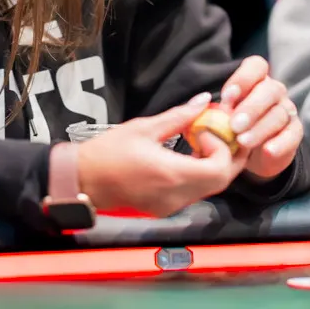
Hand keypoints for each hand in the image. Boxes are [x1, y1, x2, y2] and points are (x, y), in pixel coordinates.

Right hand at [75, 93, 247, 217]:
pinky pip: (194, 193)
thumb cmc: (108, 152)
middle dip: (227, 157)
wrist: (83, 181)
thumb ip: (179, 116)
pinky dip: (199, 175)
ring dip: (214, 165)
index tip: (205, 129)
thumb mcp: (144, 128)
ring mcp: (172, 206)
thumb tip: (204, 100)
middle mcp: (176, 196)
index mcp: (172, 174)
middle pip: (221, 182)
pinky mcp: (165, 209)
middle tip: (219, 134)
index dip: (222, 146)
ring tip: (200, 142)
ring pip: (209, 188)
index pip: (219, 168)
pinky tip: (187, 157)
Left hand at [219, 56, 301, 181]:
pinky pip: (292, 134)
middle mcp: (274, 91)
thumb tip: (205, 107)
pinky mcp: (295, 132)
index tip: (227, 95)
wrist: (250, 153)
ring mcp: (287, 110)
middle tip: (234, 125)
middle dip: (251, 107)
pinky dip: (280, 143)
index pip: (256, 66)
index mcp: (256, 80)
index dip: (243, 78)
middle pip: (270, 90)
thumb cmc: (231, 127)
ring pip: (279, 114)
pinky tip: (267, 151)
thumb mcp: (220, 116)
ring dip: (260, 128)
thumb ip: (216, 109)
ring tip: (242, 142)